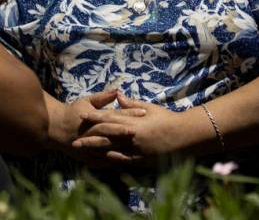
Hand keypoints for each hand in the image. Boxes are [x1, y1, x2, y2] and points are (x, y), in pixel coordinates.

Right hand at [45, 90, 146, 167]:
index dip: (129, 113)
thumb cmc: (72, 112)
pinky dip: (110, 161)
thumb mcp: (87, 101)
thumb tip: (118, 91)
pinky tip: (122, 161)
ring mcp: (87, 145)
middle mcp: (90, 131)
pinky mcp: (85, 156)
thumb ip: (102, 97)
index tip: (144, 111)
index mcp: (93, 117)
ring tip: (135, 149)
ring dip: (120, 148)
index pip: (114, 114)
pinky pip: (99, 160)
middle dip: (126, 131)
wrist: (54, 128)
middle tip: (141, 130)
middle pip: (111, 131)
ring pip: (106, 147)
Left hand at [71, 93, 187, 163]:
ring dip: (96, 152)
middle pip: (106, 137)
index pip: (110, 119)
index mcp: (134, 122)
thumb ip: (132, 103)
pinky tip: (101, 163)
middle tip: (74, 142)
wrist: (183, 136)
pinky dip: (110, 161)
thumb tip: (118, 96)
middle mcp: (132, 136)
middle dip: (89, 139)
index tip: (81, 116)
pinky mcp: (140, 160)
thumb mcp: (150, 108)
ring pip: (111, 151)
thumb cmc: (167, 119)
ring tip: (83, 154)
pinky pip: (122, 161)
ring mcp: (135, 150)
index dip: (95, 118)